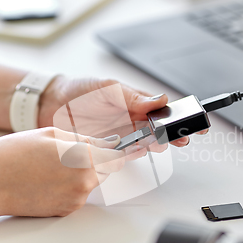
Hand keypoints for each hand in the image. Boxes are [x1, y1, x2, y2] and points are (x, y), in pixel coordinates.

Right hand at [0, 127, 135, 216]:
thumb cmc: (12, 155)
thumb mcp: (51, 134)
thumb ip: (84, 139)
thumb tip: (107, 142)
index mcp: (84, 157)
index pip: (117, 155)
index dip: (116, 149)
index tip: (115, 146)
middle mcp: (85, 181)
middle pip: (106, 169)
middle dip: (96, 159)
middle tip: (71, 152)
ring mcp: (76, 198)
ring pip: (92, 181)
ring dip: (83, 172)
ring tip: (54, 165)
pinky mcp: (66, 210)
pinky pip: (79, 194)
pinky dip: (71, 186)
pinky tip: (49, 178)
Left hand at [37, 77, 206, 148]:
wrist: (51, 104)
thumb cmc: (80, 91)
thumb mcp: (108, 87)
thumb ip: (133, 96)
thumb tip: (159, 100)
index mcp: (136, 103)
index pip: (163, 111)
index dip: (179, 117)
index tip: (192, 121)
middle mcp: (132, 120)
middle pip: (160, 131)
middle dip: (174, 135)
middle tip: (182, 138)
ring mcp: (122, 135)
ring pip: (146, 144)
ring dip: (155, 145)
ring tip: (160, 144)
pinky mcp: (108, 148)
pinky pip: (126, 155)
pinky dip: (134, 155)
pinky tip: (139, 152)